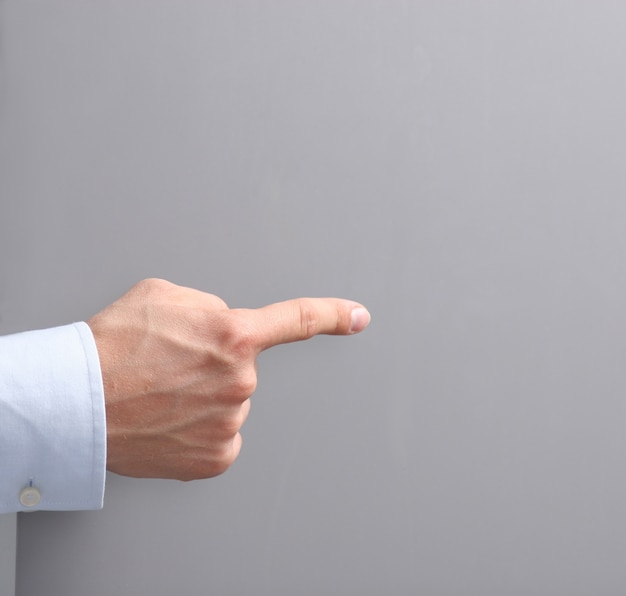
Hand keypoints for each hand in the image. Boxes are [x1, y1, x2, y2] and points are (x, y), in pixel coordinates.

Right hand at [87, 278, 369, 480]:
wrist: (77, 401)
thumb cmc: (114, 344)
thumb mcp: (165, 294)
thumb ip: (210, 306)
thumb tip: (225, 323)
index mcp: (234, 335)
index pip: (297, 319)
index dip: (332, 315)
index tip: (358, 317)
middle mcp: (240, 381)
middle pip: (242, 367)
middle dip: (215, 362)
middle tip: (169, 365)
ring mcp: (231, 423)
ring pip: (229, 403)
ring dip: (204, 397)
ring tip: (160, 393)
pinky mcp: (217, 457)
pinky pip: (222, 436)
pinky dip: (202, 429)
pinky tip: (171, 422)